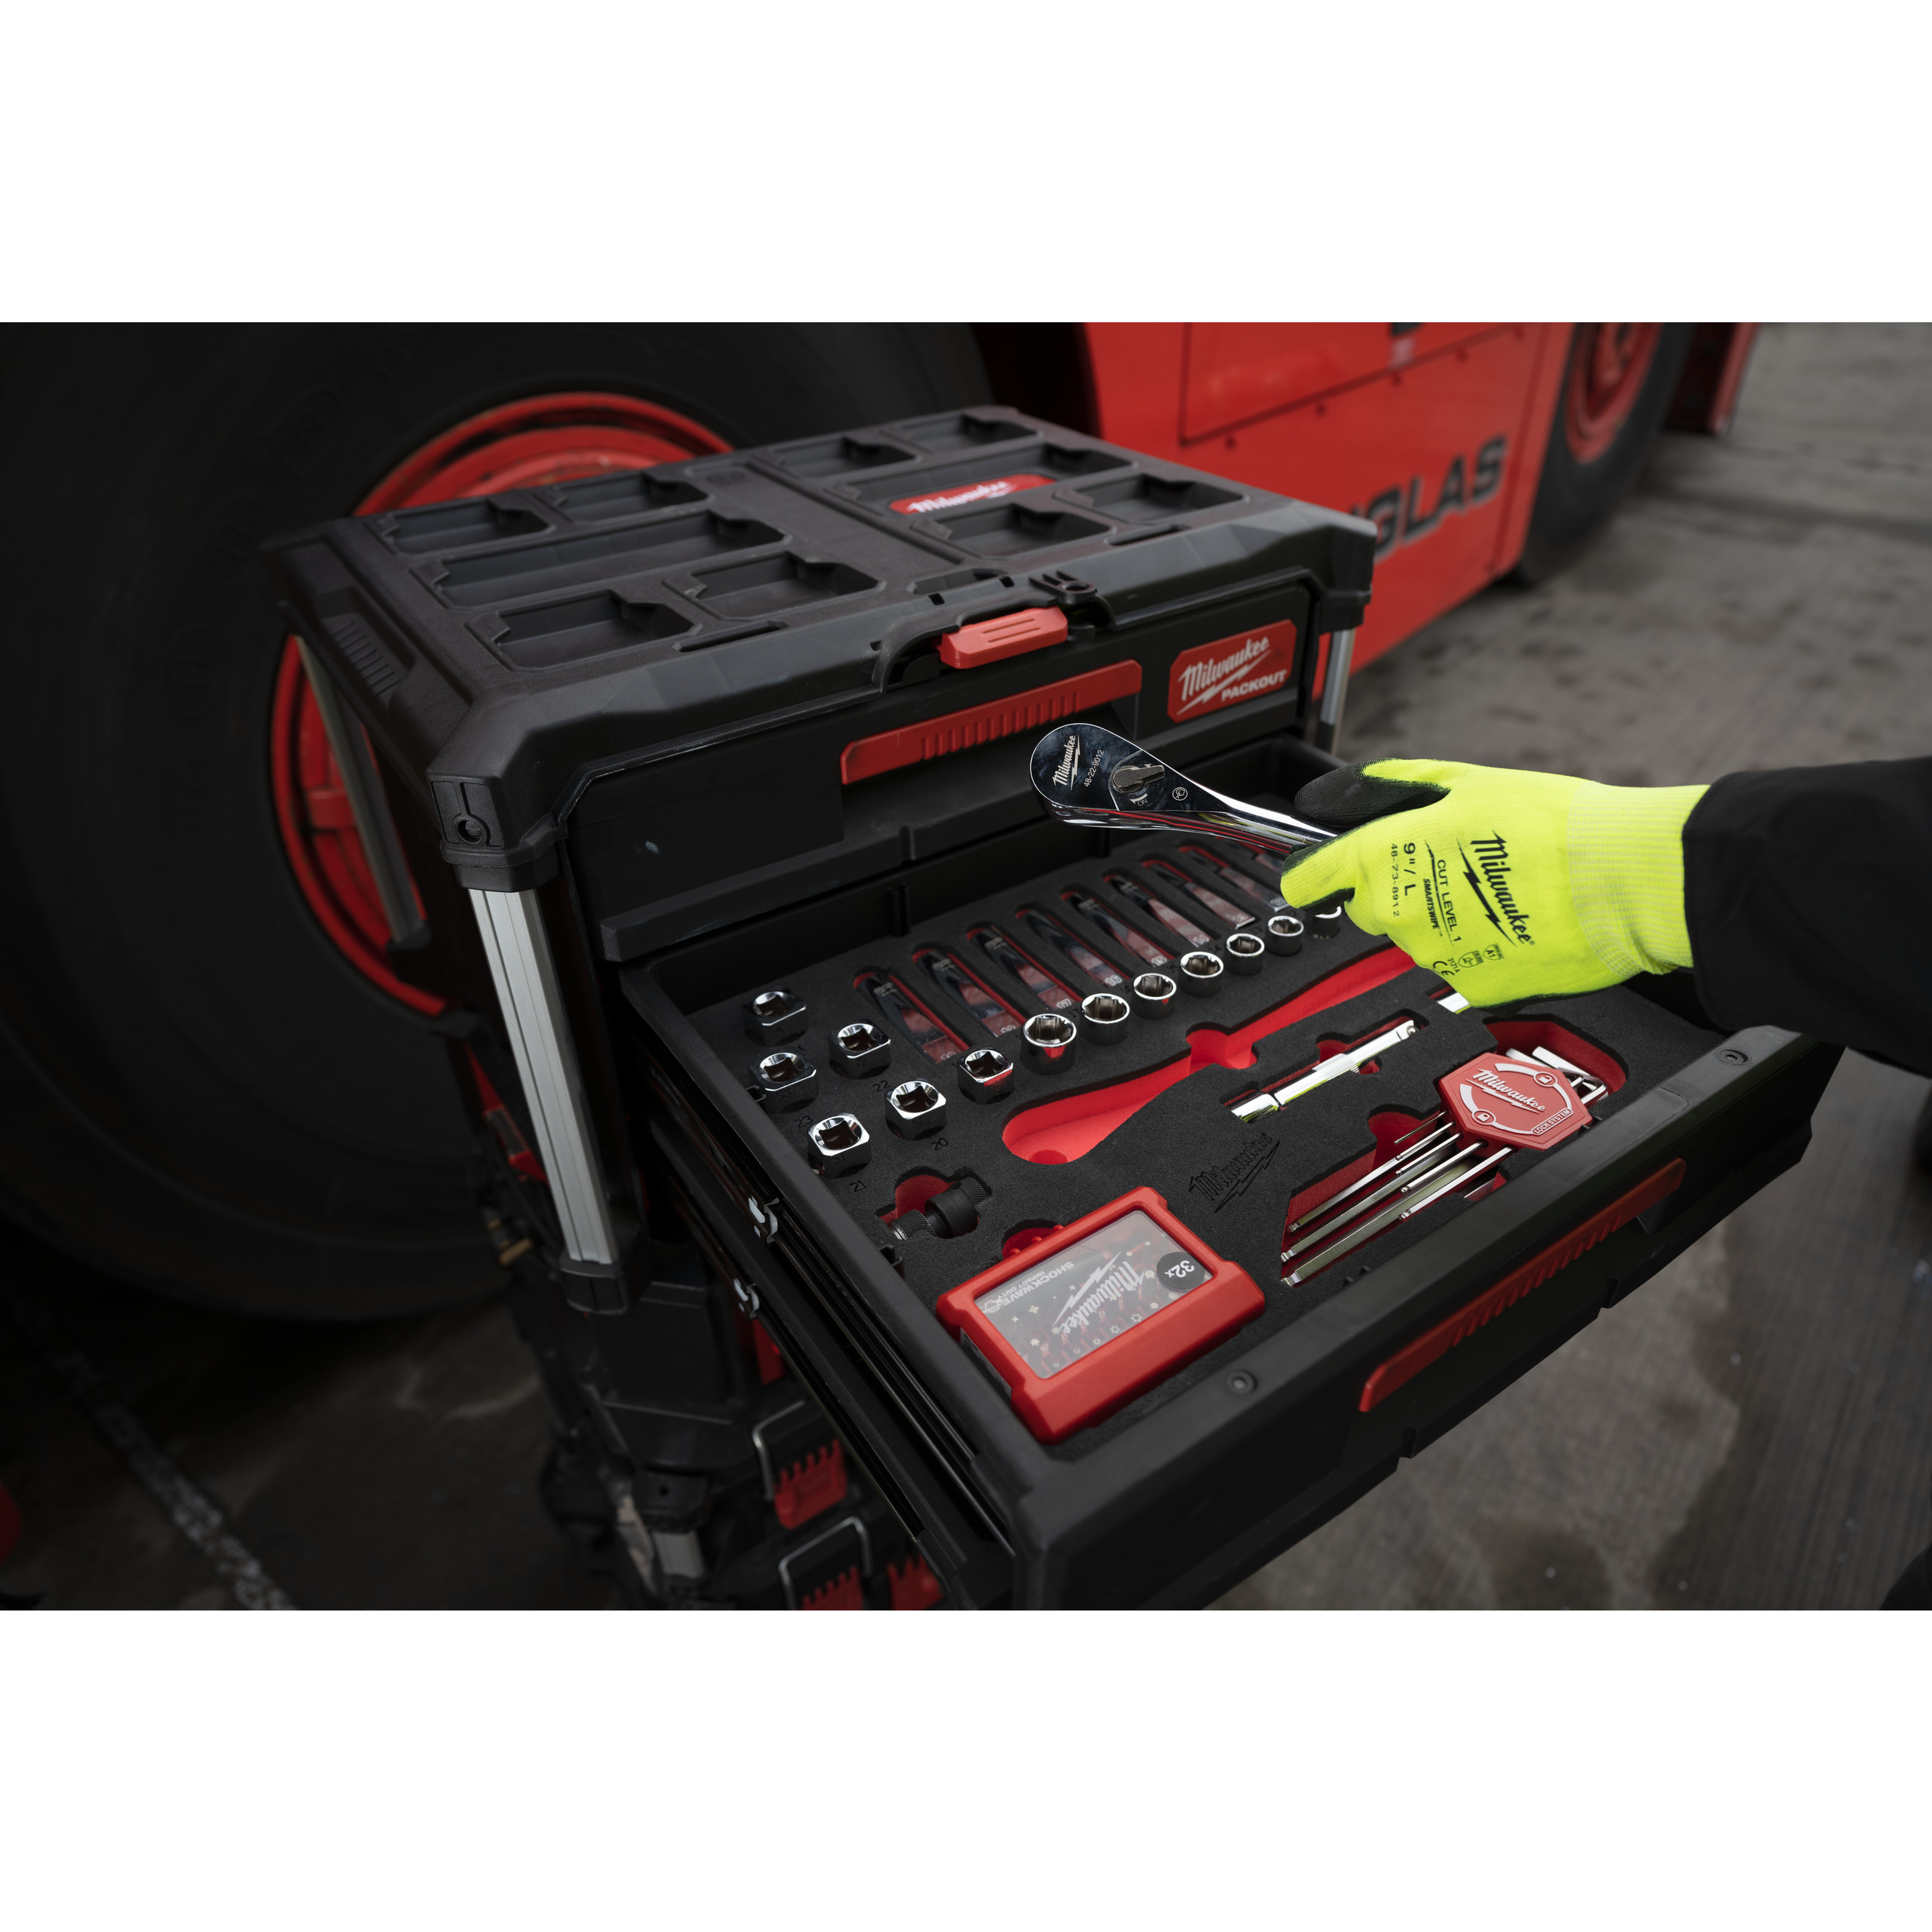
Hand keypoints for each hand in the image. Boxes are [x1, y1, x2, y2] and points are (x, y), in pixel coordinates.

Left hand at [1279, 757, 1706, 1006]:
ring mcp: (1432, 956)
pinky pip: (1458, 965)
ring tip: (1497, 889)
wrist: (1622, 882)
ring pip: (1416, 938)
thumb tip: (1357, 788)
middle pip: (1368, 908)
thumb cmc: (1555, 828)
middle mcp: (1398, 914)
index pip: (1307, 880)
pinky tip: (1514, 919)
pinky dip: (1478, 947)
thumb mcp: (1468, 783)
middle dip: (1396, 889)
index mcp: (1385, 859)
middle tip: (1450, 864)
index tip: (1311, 875)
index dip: (1309, 875)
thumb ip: (1398, 787)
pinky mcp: (1469, 987)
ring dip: (1442, 918)